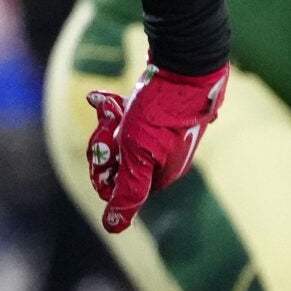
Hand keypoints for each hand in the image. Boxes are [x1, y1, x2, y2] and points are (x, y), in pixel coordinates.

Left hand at [84, 63, 228, 233]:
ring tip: (107, 105)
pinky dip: (116, 109)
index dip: (105, 171)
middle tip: (106, 122)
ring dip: (109, 122)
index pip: (122, 189)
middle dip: (107, 143)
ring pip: (124, 138)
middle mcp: (167, 158)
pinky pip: (130, 118)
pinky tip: (107, 98)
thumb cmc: (162, 109)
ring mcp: (166, 134)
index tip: (104, 150)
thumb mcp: (138, 153)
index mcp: (164, 174)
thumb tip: (114, 227)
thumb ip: (127, 191)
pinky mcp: (162, 112)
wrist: (186, 63)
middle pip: (122, 163)